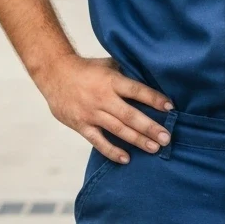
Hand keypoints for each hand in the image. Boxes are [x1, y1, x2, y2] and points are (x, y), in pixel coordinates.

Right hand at [37, 55, 174, 164]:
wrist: (54, 73)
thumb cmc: (85, 69)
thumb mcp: (107, 64)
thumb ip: (124, 74)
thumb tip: (148, 78)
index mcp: (111, 80)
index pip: (137, 90)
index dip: (154, 99)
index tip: (170, 107)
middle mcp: (103, 98)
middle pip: (130, 115)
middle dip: (150, 127)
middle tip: (166, 137)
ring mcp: (91, 113)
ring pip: (118, 130)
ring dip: (137, 140)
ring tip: (154, 148)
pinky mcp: (81, 125)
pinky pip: (98, 141)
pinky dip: (112, 151)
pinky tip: (126, 158)